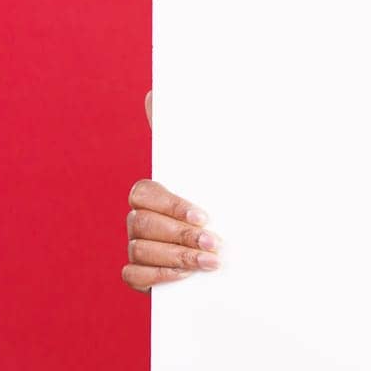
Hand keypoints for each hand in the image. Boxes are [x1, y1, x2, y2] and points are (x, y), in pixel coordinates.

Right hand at [122, 89, 222, 292]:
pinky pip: (133, 276)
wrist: (237, 249)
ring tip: (211, 262)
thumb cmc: (222, 203)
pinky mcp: (140, 274)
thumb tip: (153, 94)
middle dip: (181, 234)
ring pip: (139, 249)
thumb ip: (187, 134)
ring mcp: (137, 245)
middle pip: (142, 223)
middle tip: (214, 243)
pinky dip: (158, 277)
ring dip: (176, 257)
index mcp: (155, 192)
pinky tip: (186, 277)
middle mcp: (140, 217)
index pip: (144, 192)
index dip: (172, 204)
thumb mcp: (213, 170)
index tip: (205, 214)